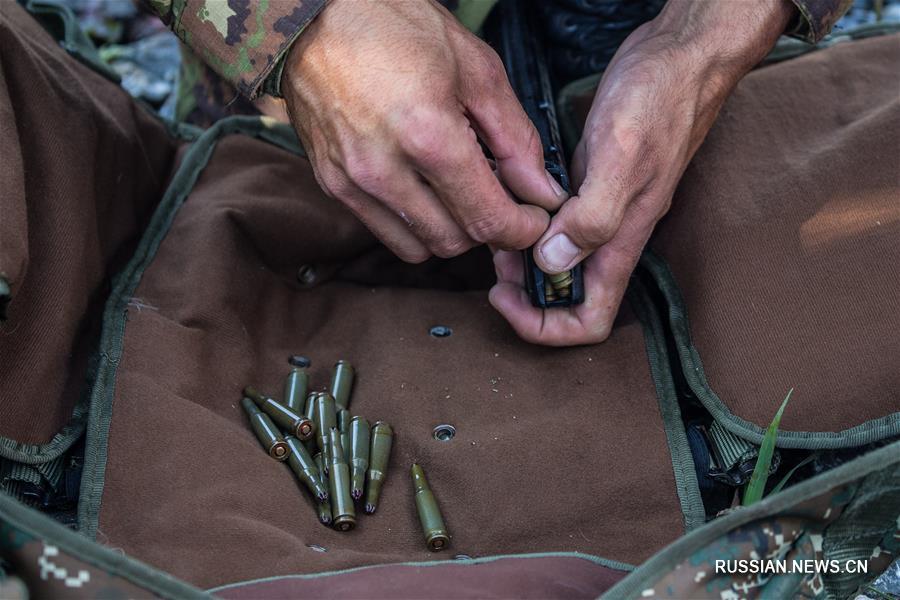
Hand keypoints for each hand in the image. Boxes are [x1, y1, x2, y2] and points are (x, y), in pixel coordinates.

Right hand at [282, 0, 567, 262]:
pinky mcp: (332, 185)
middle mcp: (384, 169)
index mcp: (427, 135)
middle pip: (455, 241)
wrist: (313, 13)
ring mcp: (352, 182)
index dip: (521, 229)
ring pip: (420, 247)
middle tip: (500, 196)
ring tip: (459, 191)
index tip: (533, 218)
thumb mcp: (476, 69)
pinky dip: (415, 224)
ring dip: (450, 230)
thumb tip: (541, 192)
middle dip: (487, 228)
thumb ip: (515, 139)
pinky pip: (386, 232)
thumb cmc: (396, 26)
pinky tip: (424, 188)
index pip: (487, 219)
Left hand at [490, 0, 792, 344]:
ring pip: (557, 260)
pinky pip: (556, 223)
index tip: (507, 297)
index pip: (590, 320)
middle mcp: (610, 236)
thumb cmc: (659, 101)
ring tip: (495, 231)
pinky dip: (530, 223)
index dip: (544, 325)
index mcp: (621, 242)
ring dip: (523, 258)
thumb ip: (591, 217)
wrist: (680, 58)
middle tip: (492, 262)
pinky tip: (510, 200)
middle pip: (567, 296)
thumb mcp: (622, 158)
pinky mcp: (589, 185)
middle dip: (525, 291)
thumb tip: (551, 262)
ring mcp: (601, 211)